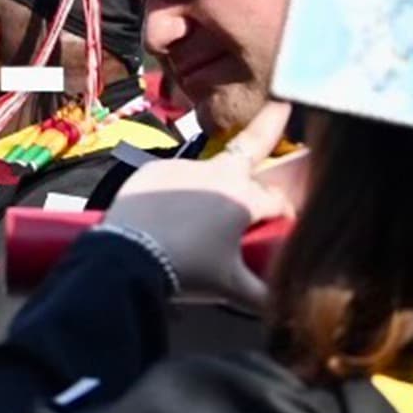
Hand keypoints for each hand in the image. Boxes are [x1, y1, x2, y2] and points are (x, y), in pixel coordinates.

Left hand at [102, 103, 297, 311]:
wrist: (128, 257)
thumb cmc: (186, 270)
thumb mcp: (231, 288)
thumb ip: (263, 294)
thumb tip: (285, 308)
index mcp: (244, 198)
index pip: (278, 201)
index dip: (282, 215)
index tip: (282, 225)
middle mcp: (217, 174)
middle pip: (252, 145)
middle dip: (272, 123)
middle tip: (283, 103)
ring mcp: (182, 168)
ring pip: (208, 173)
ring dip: (213, 185)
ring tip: (200, 212)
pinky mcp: (151, 170)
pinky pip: (172, 179)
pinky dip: (176, 193)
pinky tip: (169, 214)